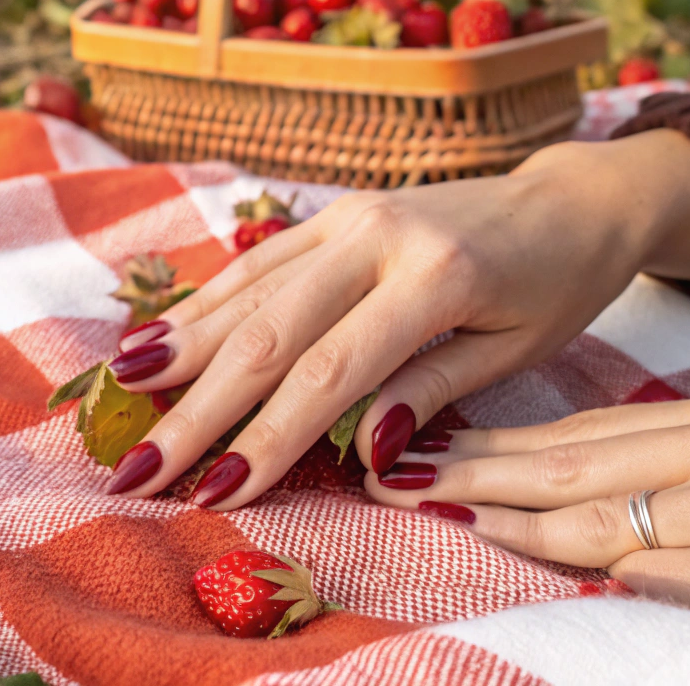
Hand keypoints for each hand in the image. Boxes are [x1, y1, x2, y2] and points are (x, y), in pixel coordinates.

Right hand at [102, 130, 689, 508]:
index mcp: (435, 277)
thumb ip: (430, 390)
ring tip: (119, 399)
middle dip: (197, 408)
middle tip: (138, 469)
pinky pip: (258, 262)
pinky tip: (159, 338)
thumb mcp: (515, 351)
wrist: (570, 198)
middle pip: (268, 331)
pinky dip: (205, 303)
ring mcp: (349, 216)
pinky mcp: (335, 213)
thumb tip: (358, 457)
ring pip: (248, 289)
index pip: (331, 371)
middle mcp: (378, 235)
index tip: (213, 492)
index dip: (267, 436)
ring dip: (180, 349)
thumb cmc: (555, 287)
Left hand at [364, 381, 689, 658]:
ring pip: (599, 496)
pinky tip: (518, 540)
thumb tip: (611, 496)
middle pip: (580, 449)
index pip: (600, 426)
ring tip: (430, 497)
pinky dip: (576, 548)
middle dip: (482, 460)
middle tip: (401, 463)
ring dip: (504, 501)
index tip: (444, 443)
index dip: (514, 439)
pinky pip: (652, 556)